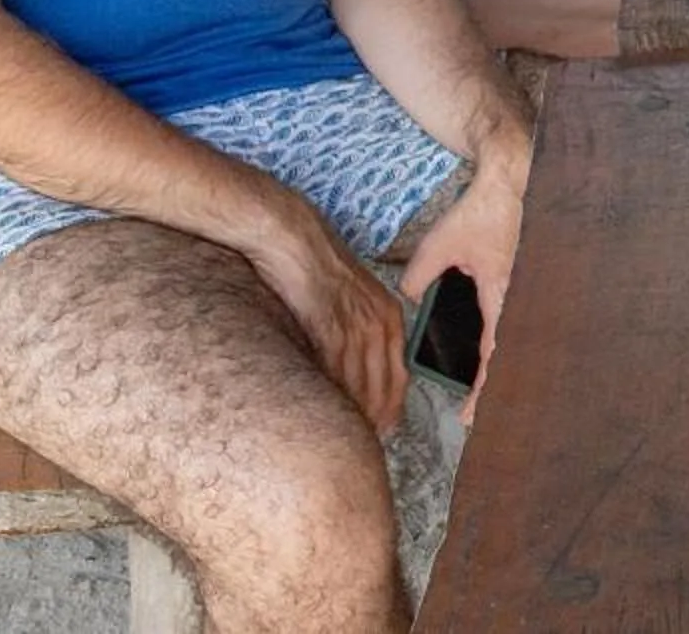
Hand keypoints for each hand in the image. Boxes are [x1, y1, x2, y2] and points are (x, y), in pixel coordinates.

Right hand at [244, 199, 411, 434]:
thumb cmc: (313, 271)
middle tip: (360, 452)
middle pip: (383, 387)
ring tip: (339, 444)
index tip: (379, 437)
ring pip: (360, 384)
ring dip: (352, 416)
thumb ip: (350, 339)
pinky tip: (321, 416)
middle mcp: (379, 322)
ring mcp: (355, 322)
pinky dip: (331, 396)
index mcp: (388, 317)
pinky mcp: (328, 322)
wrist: (291, 236)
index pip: (397, 378)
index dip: (389, 412)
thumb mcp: (345, 305)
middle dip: (373, 423)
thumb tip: (343, 379)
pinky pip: (334, 369)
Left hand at [399, 152, 528, 425]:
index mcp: (501, 294)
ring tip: (486, 388)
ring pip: (517, 337)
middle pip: (511, 354)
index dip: (481, 388)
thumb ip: (419, 278)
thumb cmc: (480, 212)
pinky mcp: (525, 274)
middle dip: (494, 387)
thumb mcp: (440, 246)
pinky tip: (495, 345)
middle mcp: (519, 295)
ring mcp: (526, 285)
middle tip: (477, 415)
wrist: (512, 178)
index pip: (493, 355)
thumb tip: (409, 300)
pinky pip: (516, 316)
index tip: (469, 414)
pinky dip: (505, 338)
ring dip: (502, 364)